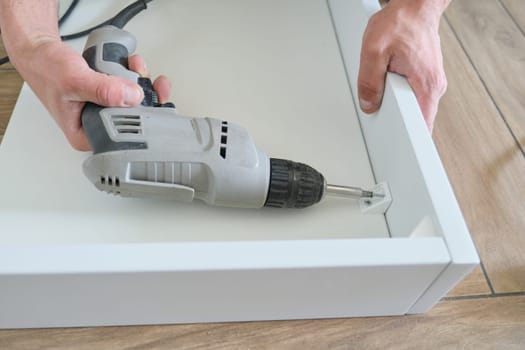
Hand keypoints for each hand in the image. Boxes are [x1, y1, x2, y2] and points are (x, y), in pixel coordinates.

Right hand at [11, 38, 170, 150]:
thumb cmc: (46, 69)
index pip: (125, 136)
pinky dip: (134, 73)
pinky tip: (130, 64)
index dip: (145, 120)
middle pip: (137, 119)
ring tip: (133, 66)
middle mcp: (98, 126)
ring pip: (136, 101)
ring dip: (141, 80)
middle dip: (148, 96)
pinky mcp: (108, 96)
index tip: (156, 103)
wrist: (39, 51)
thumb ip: (102, 90)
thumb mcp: (74, 80)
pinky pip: (130, 89)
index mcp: (87, 135)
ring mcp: (104, 110)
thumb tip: (131, 97)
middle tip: (150, 81)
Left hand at [358, 0, 447, 130]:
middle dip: (396, 122)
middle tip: (380, 117)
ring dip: (396, 107)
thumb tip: (368, 104)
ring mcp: (431, 83)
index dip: (409, 140)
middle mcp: (433, 87)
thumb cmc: (401, 23)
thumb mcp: (373, 51)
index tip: (399, 150)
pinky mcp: (425, 78)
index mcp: (426, 85)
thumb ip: (369, 81)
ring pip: (412, 107)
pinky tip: (387, 88)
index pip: (422, 127)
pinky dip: (398, 97)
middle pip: (415, 120)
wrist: (415, 6)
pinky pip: (411, 96)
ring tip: (382, 97)